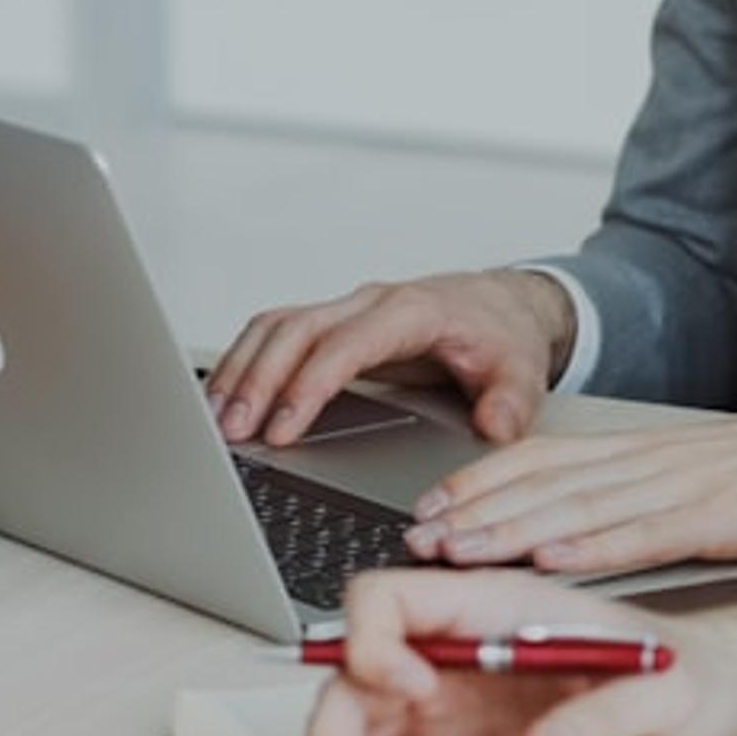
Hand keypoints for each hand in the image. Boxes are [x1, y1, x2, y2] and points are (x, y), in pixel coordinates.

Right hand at [210, 270, 577, 446]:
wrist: (502, 307)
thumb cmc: (503, 336)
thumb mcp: (523, 370)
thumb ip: (511, 401)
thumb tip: (494, 427)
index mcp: (410, 311)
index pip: (344, 344)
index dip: (308, 386)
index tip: (282, 430)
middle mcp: (369, 303)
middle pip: (295, 330)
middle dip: (257, 381)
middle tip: (230, 432)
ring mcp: (347, 310)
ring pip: (276, 327)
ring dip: (241, 370)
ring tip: (213, 421)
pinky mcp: (333, 324)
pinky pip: (277, 334)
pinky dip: (245, 362)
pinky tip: (226, 397)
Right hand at [273, 570, 736, 735]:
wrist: (709, 704)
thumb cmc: (683, 676)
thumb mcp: (668, 691)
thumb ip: (611, 714)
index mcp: (491, 613)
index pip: (387, 599)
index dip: (373, 643)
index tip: (410, 693)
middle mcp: (452, 660)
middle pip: (347, 684)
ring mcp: (443, 715)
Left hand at [407, 389, 736, 574]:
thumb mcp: (698, 478)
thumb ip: (640, 496)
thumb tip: (577, 524)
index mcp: (645, 450)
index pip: (543, 457)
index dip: (480, 480)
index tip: (430, 504)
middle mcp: (651, 460)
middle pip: (545, 479)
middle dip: (475, 508)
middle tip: (418, 534)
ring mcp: (683, 484)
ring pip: (580, 504)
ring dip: (512, 528)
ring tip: (460, 549)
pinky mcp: (718, 514)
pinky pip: (645, 531)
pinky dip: (593, 543)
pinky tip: (552, 555)